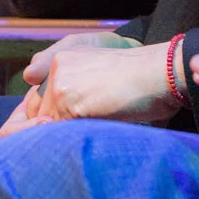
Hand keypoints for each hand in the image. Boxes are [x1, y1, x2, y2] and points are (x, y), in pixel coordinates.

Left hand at [0, 31, 175, 136]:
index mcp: (62, 58)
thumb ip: (72, 89)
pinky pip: (60, 134)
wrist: (158, 74)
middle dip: (56, 127)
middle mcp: (57, 68)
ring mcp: (60, 85)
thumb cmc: (138, 79)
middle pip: (39, 113)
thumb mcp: (97, 75)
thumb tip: (48, 121)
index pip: (40, 99)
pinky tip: (96, 131)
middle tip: (84, 128)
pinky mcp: (69, 103)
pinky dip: (75, 140)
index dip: (50, 117)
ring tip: (94, 128)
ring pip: (48, 126)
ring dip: (67, 134)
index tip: (60, 126)